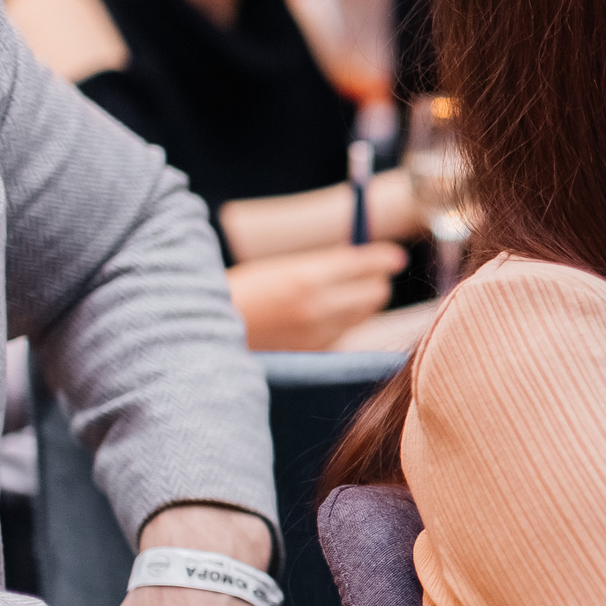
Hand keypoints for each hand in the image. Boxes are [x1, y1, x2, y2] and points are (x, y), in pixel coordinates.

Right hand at [228, 242, 406, 350]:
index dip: (384, 258)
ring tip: (343, 292)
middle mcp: (317, 308)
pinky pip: (345, 331)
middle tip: (369, 273)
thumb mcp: (283, 267)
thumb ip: (324, 262)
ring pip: (363, 314)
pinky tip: (324, 314)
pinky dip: (344, 320)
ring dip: (362, 301)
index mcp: (306, 278)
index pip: (365, 265)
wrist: (209, 329)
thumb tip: (361, 253)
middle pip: (375, 292)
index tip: (395, 257)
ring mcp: (318, 333)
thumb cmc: (246, 290)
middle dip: (376, 281)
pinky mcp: (315, 351)